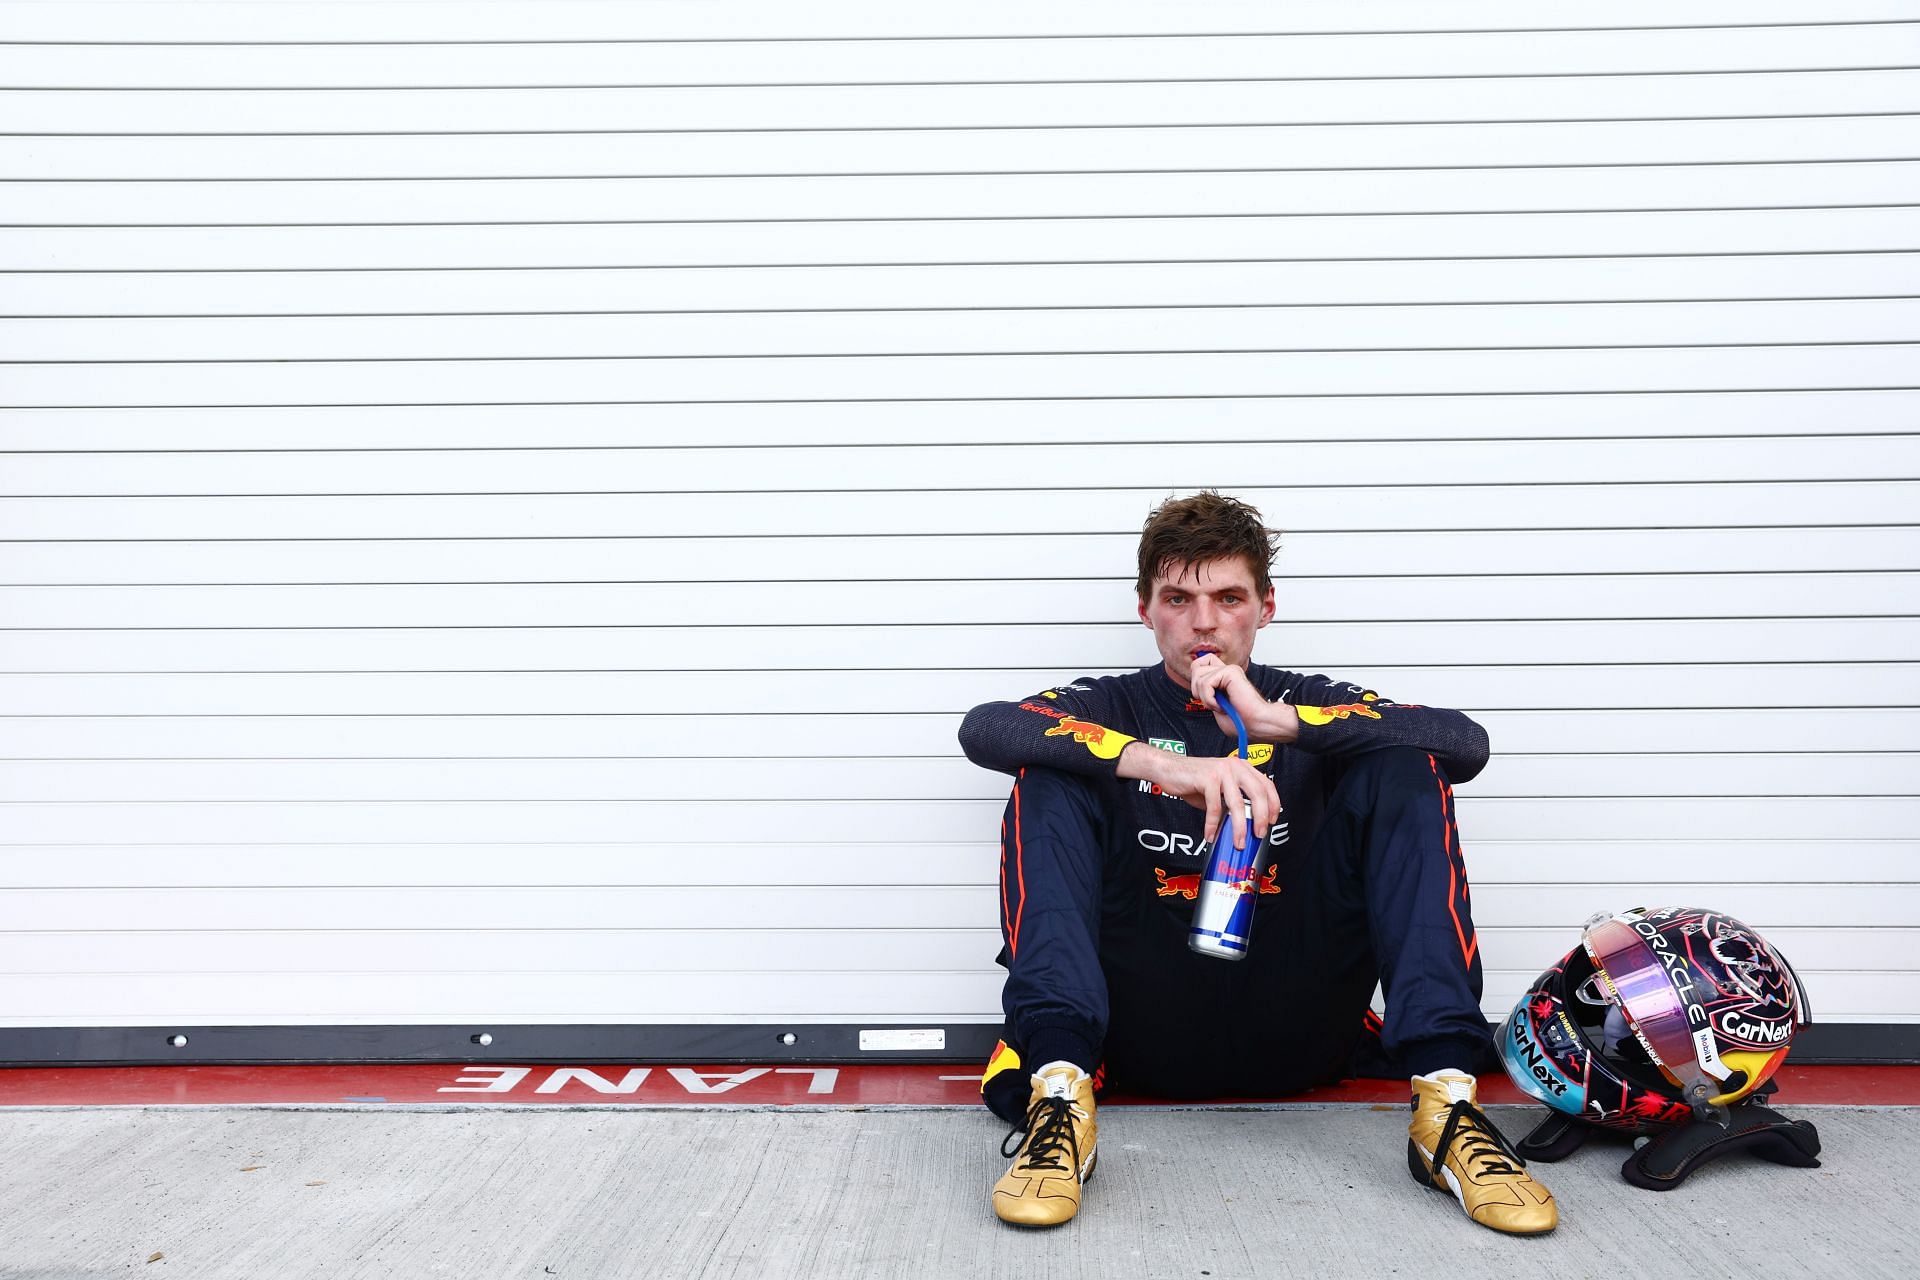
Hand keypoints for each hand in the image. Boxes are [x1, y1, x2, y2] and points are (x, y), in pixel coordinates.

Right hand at [1156, 753, 1281, 851]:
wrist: (1169, 769)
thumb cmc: (1194, 780)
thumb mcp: (1219, 790)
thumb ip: (1233, 802)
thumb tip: (1245, 825)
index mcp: (1242, 767)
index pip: (1266, 785)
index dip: (1273, 804)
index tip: (1272, 821)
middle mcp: (1235, 766)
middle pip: (1258, 794)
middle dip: (1261, 818)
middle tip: (1259, 834)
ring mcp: (1222, 771)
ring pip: (1237, 803)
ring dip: (1239, 827)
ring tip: (1238, 841)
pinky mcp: (1207, 778)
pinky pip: (1214, 807)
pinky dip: (1212, 824)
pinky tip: (1210, 835)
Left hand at [1189, 654, 1298, 742]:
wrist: (1256, 723)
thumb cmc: (1241, 720)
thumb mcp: (1215, 706)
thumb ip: (1204, 693)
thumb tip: (1195, 685)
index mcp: (1223, 678)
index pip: (1199, 667)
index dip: (1196, 684)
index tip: (1207, 698)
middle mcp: (1226, 671)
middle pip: (1196, 666)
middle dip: (1197, 689)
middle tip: (1212, 702)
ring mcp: (1229, 670)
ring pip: (1198, 674)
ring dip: (1205, 696)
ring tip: (1219, 705)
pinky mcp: (1230, 672)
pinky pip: (1206, 682)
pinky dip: (1209, 699)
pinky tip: (1222, 705)